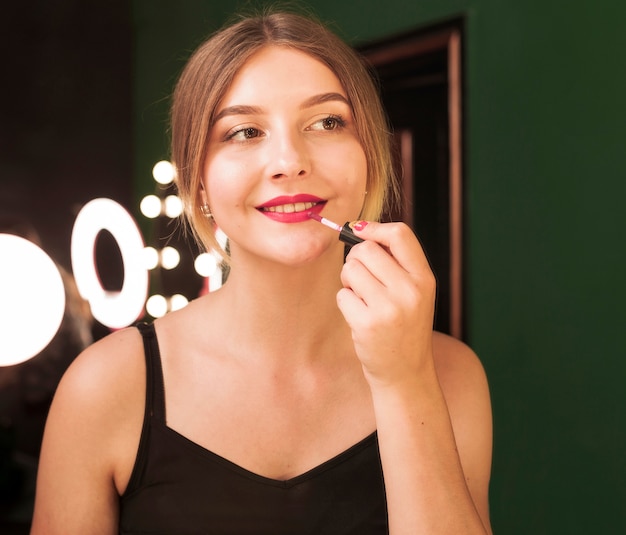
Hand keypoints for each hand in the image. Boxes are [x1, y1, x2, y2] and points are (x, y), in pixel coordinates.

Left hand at [337, 221, 436, 388]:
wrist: (405, 373)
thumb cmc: (404, 326)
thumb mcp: (415, 293)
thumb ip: (397, 263)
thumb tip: (361, 229)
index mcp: (424, 279)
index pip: (400, 235)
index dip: (375, 228)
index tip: (359, 230)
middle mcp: (410, 291)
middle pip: (366, 250)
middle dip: (355, 260)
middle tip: (361, 280)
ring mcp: (389, 309)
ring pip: (350, 270)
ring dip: (349, 282)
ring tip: (363, 299)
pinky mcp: (367, 325)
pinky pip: (342, 295)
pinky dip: (345, 303)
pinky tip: (359, 318)